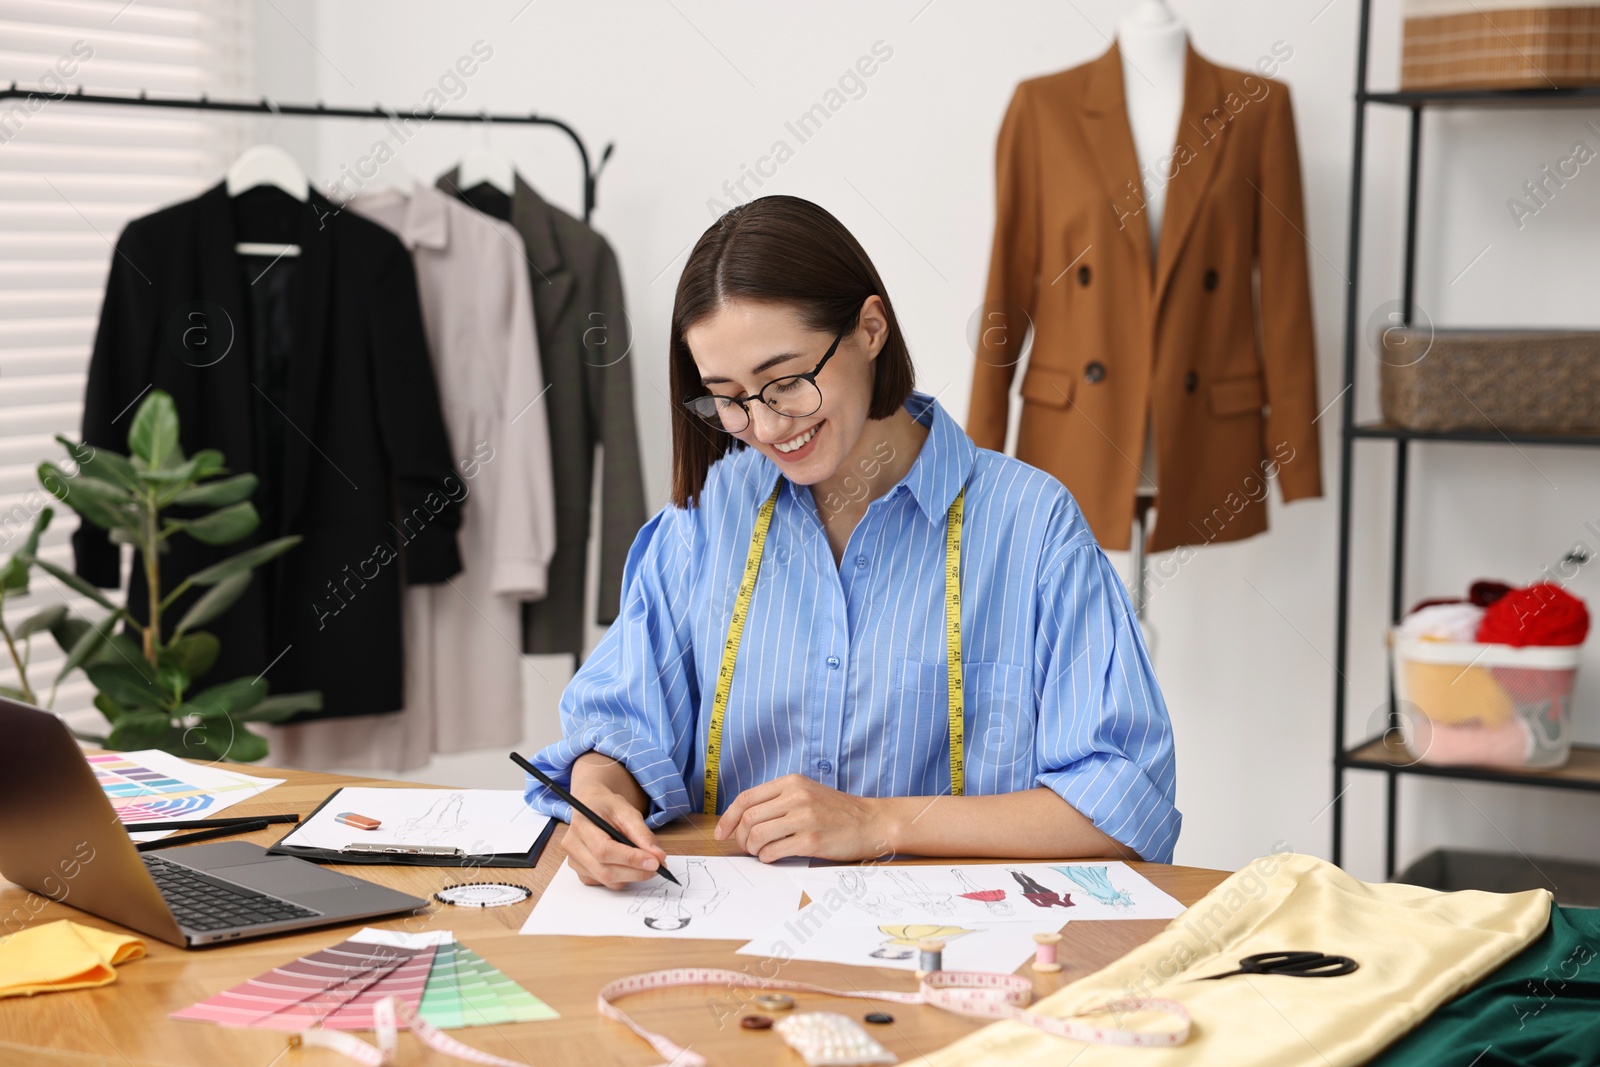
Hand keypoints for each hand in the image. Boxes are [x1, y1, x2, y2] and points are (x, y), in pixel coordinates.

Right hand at [562, 787, 667, 888]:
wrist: (592, 807)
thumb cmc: (607, 807)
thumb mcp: (627, 811)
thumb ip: (642, 833)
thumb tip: (658, 856)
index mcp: (581, 824)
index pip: (604, 850)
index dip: (631, 859)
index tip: (655, 862)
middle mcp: (572, 846)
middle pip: (605, 870)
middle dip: (636, 872)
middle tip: (658, 866)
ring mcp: (575, 862)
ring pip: (607, 880)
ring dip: (632, 876)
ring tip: (647, 864)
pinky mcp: (582, 873)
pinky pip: (606, 883)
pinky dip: (623, 878)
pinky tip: (630, 865)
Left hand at [713, 774, 889, 862]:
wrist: (872, 822)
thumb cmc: (837, 811)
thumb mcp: (807, 792)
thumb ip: (778, 800)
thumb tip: (744, 820)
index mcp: (791, 782)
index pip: (746, 798)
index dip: (728, 818)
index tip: (721, 833)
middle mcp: (796, 797)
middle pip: (749, 818)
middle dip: (740, 837)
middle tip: (746, 847)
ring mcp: (804, 818)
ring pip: (758, 835)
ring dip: (752, 849)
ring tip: (760, 853)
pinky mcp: (812, 841)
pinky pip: (774, 852)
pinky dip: (767, 858)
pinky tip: (773, 857)